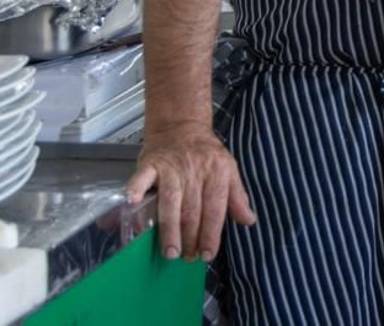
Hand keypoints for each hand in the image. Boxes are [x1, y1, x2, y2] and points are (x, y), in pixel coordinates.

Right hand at [126, 123, 255, 262]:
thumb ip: (237, 197)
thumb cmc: (207, 154)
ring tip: (170, 251)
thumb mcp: (229, 170)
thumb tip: (249, 221)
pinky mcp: (151, 164)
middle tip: (187, 258)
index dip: (212, 233)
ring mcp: (172, 168)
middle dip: (190, 238)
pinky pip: (142, 177)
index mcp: (218, 174)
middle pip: (193, 210)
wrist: (182, 126)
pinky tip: (133, 204)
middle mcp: (196, 172)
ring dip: (170, 228)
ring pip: (171, 201)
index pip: (216, 208)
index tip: (208, 254)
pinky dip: (136, 189)